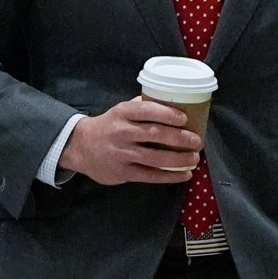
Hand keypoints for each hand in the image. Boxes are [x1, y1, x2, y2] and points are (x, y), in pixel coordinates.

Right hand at [58, 98, 200, 185]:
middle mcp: (121, 132)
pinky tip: (184, 174)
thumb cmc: (108, 126)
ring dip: (179, 159)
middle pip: (155, 134)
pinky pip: (150, 175)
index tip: (185, 119)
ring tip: (195, 158)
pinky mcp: (123, 172)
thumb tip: (173, 102)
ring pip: (155, 157)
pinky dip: (170, 176)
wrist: (80, 147)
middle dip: (180, 138)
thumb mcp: (120, 111)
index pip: (147, 111)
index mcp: (122, 113)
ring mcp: (121, 154)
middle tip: (197, 141)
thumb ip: (142, 107)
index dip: (167, 114)